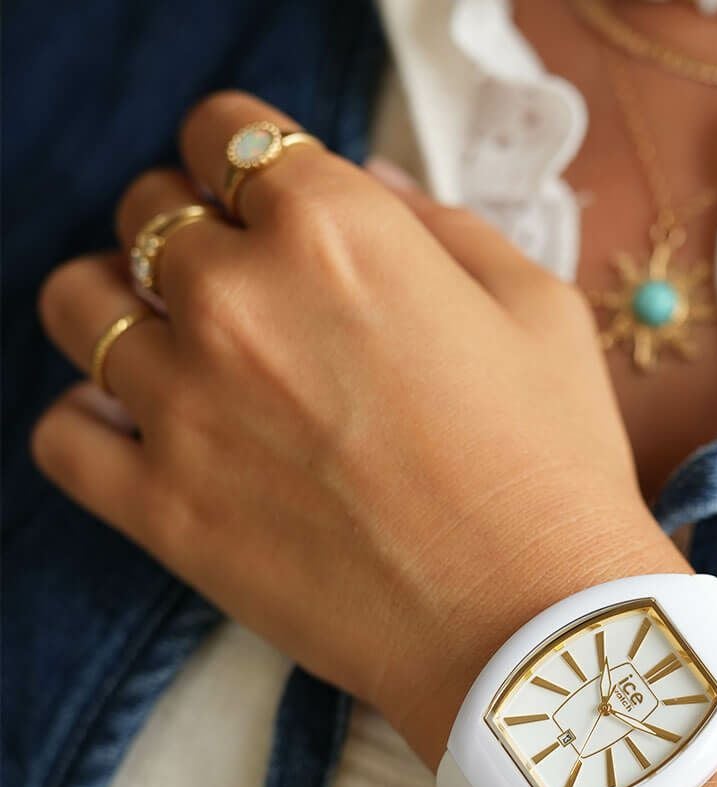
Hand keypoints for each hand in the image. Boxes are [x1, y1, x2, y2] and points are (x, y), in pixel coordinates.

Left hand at [33, 92, 686, 762]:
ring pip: (80, 305)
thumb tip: (370, 181)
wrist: (536, 627)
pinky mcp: (162, 511)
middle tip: (244, 287)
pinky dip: (92, 421)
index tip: (262, 197)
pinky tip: (148, 432)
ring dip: (123, 307)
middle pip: (149, 211)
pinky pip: (62, 433)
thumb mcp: (541, 314)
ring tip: (179, 351)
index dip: (244, 158)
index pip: (228, 132)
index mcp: (338, 231)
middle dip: (195, 232)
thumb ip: (443, 226)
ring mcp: (188, 407)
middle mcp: (240, 301)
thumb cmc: (556, 470)